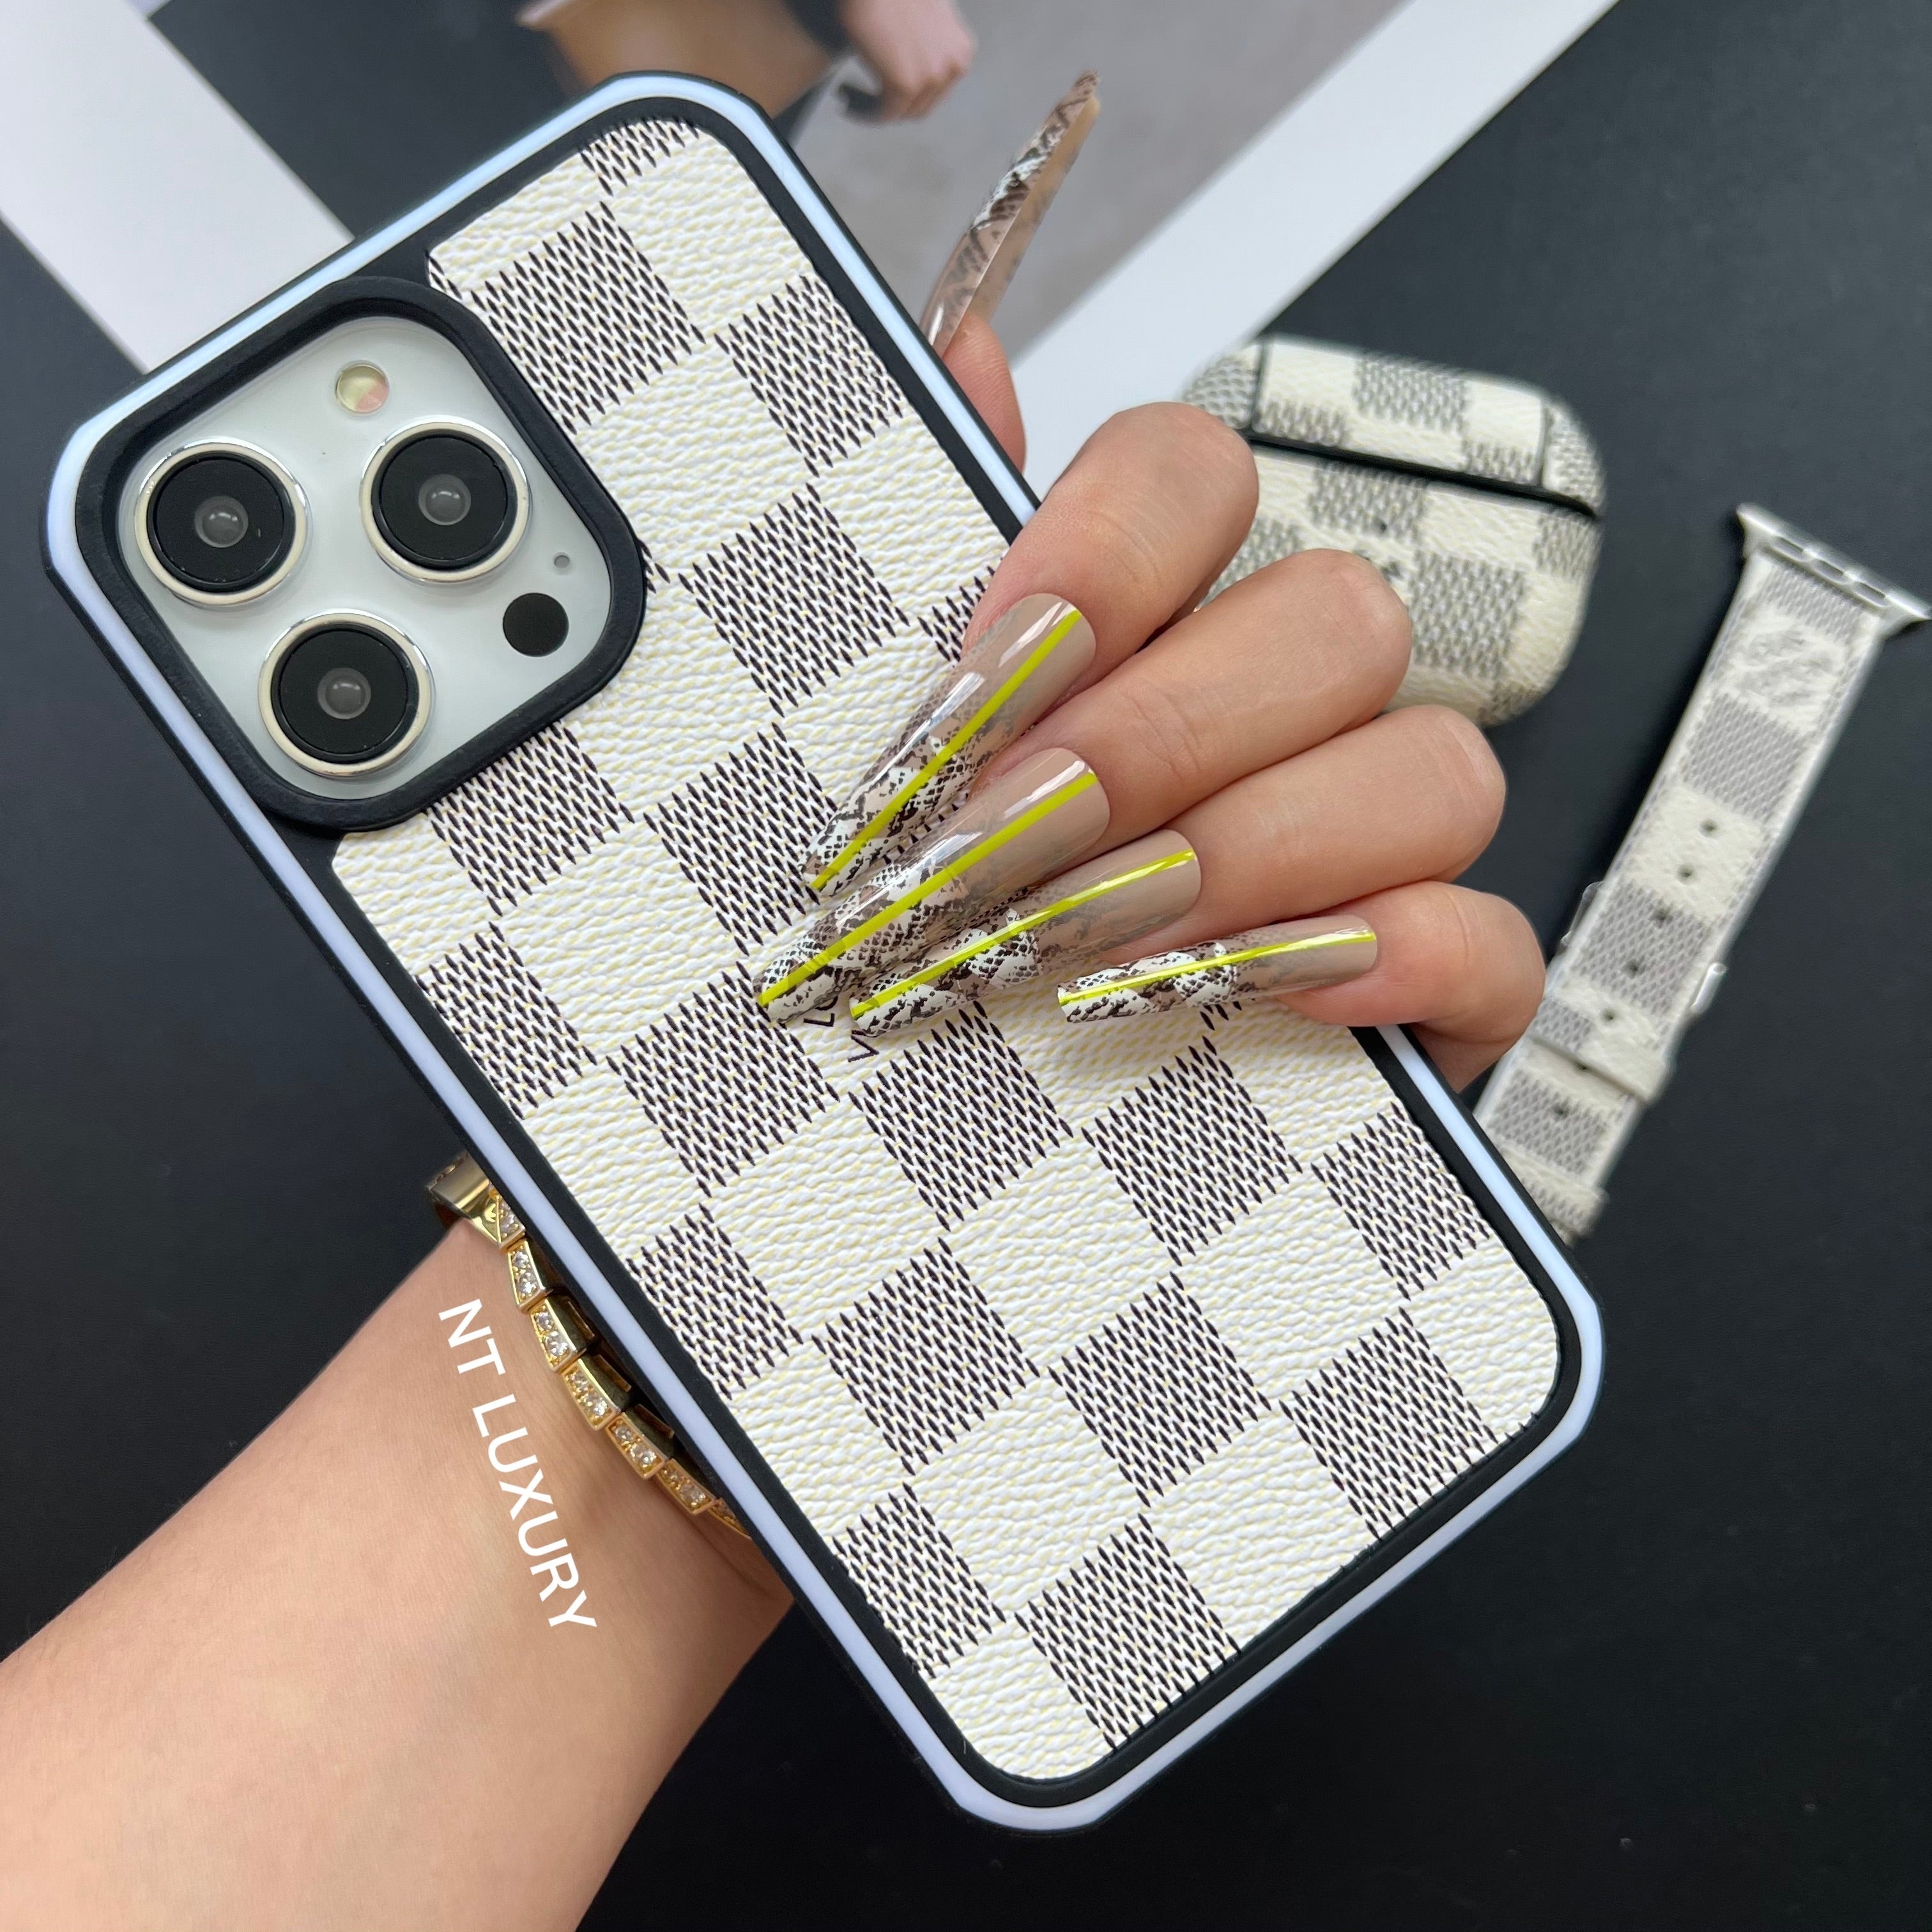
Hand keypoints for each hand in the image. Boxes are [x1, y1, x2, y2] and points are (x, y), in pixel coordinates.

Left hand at [791, 317, 1544, 1088]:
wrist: (1003, 1093)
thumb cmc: (966, 899)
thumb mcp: (924, 729)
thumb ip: (939, 540)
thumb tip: (958, 354)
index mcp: (1168, 618)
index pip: (1197, 473)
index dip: (1101, 554)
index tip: (985, 679)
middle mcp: (1294, 705)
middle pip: (1328, 621)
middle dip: (1158, 739)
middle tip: (1007, 844)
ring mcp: (1381, 842)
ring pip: (1430, 767)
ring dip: (1255, 851)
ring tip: (1098, 938)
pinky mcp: (1435, 982)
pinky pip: (1490, 941)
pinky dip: (1397, 957)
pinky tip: (1267, 985)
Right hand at [837, 0, 974, 119]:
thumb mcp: (923, 14)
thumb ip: (925, 42)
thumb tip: (909, 63)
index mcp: (961, 50)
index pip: (935, 90)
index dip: (907, 94)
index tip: (880, 88)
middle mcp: (954, 66)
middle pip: (920, 105)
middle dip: (892, 104)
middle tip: (864, 96)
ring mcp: (933, 77)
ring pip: (901, 112)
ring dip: (874, 107)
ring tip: (851, 94)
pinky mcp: (906, 84)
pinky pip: (882, 114)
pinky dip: (862, 110)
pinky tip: (845, 96)